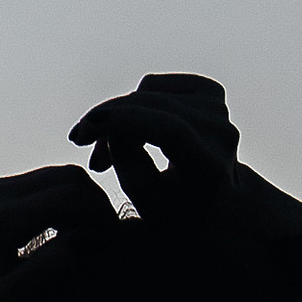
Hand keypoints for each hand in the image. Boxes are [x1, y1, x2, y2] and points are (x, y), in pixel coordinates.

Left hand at [0, 165, 109, 301]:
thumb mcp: (13, 298)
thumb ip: (52, 266)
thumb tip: (90, 237)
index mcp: (2, 219)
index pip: (70, 196)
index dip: (101, 215)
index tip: (114, 243)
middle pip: (67, 176)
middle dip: (96, 203)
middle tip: (109, 238)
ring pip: (57, 175)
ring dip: (82, 200)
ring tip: (92, 237)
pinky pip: (43, 182)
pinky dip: (65, 200)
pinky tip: (70, 232)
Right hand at [68, 74, 239, 237]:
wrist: (218, 208)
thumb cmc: (176, 216)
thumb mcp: (145, 206)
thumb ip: (127, 164)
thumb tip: (113, 123)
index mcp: (210, 167)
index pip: (168, 130)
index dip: (122, 122)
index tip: (80, 133)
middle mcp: (221, 133)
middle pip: (150, 107)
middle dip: (106, 121)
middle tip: (80, 146)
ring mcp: (219, 109)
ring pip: (146, 93)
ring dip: (118, 117)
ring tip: (107, 154)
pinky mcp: (211, 92)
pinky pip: (154, 86)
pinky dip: (135, 106)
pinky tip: (132, 134)